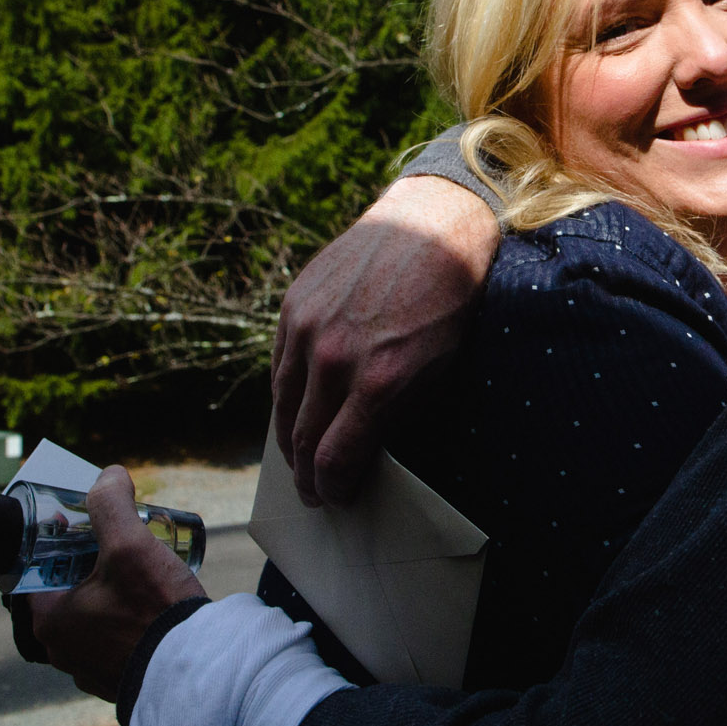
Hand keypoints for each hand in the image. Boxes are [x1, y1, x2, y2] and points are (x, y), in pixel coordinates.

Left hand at [24, 466, 207, 700]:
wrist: (197, 671)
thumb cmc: (154, 611)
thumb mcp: (130, 544)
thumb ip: (112, 504)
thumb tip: (108, 475)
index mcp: (49, 620)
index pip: (37, 570)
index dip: (58, 541)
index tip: (84, 526)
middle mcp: (60, 650)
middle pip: (67, 591)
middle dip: (90, 565)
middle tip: (119, 544)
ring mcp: (88, 669)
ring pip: (92, 616)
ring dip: (111, 593)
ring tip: (142, 572)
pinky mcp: (117, 679)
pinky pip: (114, 639)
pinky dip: (127, 620)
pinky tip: (152, 606)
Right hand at [273, 174, 499, 505]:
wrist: (432, 226)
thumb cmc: (447, 304)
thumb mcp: (439, 370)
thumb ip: (397, 415)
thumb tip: (365, 453)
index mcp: (380, 382)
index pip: (335, 460)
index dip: (332, 489)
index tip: (336, 499)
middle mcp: (336, 358)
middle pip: (302, 440)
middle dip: (307, 476)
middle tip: (313, 493)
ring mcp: (309, 328)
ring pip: (281, 405)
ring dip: (288, 441)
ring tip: (300, 458)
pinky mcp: (294, 304)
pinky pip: (279, 365)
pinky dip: (285, 394)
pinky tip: (296, 408)